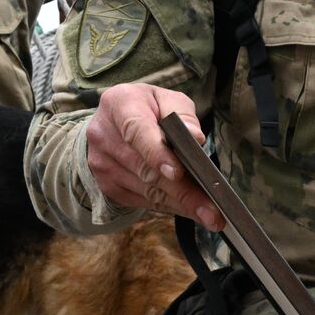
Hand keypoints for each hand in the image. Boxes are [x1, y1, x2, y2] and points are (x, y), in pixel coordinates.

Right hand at [85, 83, 224, 230]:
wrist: (114, 120)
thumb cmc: (149, 108)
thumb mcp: (167, 99)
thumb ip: (182, 114)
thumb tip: (194, 137)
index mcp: (119, 105)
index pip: (137, 132)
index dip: (157, 155)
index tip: (178, 173)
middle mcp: (104, 136)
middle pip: (146, 169)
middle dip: (182, 191)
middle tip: (212, 210)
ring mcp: (102, 164)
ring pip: (147, 190)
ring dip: (180, 205)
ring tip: (210, 215)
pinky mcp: (108, 185)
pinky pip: (143, 201)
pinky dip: (170, 206)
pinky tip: (191, 210)